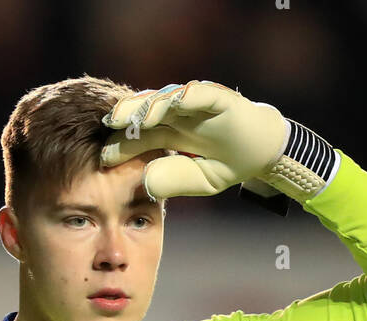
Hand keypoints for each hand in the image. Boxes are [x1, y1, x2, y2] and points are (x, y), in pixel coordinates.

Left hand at [100, 80, 288, 199]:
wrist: (262, 151)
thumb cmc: (228, 164)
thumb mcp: (199, 181)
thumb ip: (175, 180)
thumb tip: (147, 181)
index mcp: (169, 134)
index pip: (138, 137)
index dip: (121, 145)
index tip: (104, 158)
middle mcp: (177, 115)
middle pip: (145, 113)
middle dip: (126, 119)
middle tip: (107, 127)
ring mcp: (194, 104)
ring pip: (166, 100)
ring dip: (149, 106)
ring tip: (135, 117)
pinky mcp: (216, 98)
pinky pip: (198, 94)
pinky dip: (186, 96)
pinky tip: (173, 103)